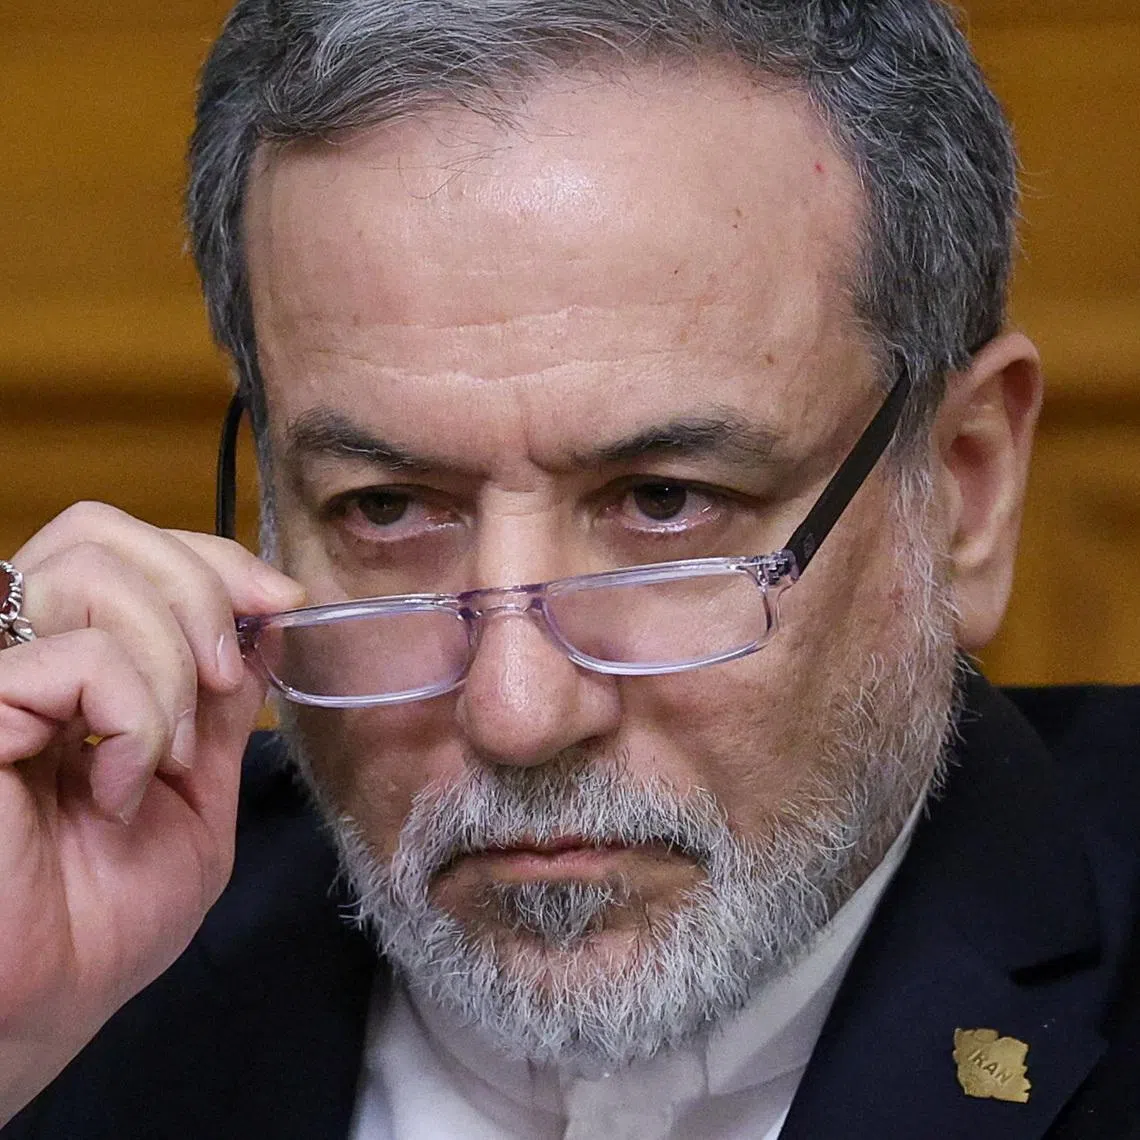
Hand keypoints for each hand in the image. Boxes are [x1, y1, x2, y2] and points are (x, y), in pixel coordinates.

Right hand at [0, 503, 304, 1124]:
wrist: (34, 1012)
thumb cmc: (102, 920)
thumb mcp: (195, 794)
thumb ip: (221, 705)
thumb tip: (263, 617)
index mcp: (74, 669)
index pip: (129, 549)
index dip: (213, 558)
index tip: (281, 601)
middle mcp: (21, 656)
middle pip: (100, 531)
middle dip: (199, 587)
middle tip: (225, 673)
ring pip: (92, 572)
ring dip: (169, 662)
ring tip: (169, 754)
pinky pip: (79, 657)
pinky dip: (134, 719)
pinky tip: (118, 790)